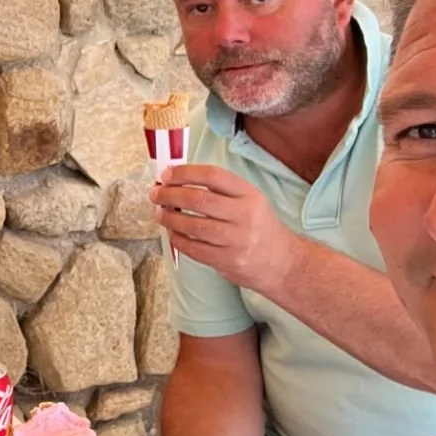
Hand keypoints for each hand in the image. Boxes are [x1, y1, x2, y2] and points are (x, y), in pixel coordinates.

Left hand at [150, 165, 300, 293]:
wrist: (281, 262)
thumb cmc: (256, 225)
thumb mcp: (248, 200)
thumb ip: (218, 190)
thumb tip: (175, 180)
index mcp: (249, 194)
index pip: (213, 175)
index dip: (185, 173)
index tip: (166, 175)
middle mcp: (245, 215)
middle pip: (199, 200)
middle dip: (170, 195)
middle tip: (155, 194)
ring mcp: (237, 240)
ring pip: (193, 226)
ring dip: (169, 218)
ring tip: (159, 213)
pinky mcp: (229, 261)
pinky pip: (194, 248)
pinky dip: (177, 239)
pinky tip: (172, 232)